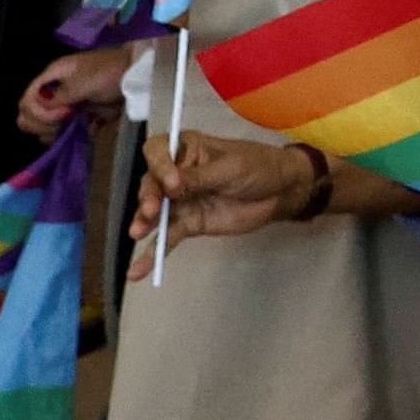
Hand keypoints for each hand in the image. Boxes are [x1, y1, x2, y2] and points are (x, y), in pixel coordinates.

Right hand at [21, 45, 133, 137]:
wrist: (137, 79)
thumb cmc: (110, 73)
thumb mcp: (84, 81)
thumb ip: (61, 96)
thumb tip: (44, 107)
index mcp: (51, 78)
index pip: (27, 100)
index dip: (39, 111)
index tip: (64, 113)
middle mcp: (54, 93)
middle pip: (29, 115)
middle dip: (41, 124)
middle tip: (64, 123)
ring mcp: (66, 107)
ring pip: (43, 128)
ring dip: (51, 133)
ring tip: (71, 129)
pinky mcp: (80, 119)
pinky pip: (63, 134)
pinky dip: (67, 138)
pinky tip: (79, 135)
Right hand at [127, 131, 315, 274]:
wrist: (281, 192)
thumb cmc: (258, 167)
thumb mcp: (231, 168)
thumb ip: (199, 178)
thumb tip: (169, 185)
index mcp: (186, 149)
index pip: (158, 151)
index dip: (159, 166)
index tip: (172, 183)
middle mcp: (175, 173)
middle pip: (151, 183)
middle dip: (148, 197)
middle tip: (152, 211)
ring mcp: (180, 200)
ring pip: (154, 213)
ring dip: (143, 223)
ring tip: (138, 233)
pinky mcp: (188, 223)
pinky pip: (167, 237)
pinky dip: (153, 253)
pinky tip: (138, 270)